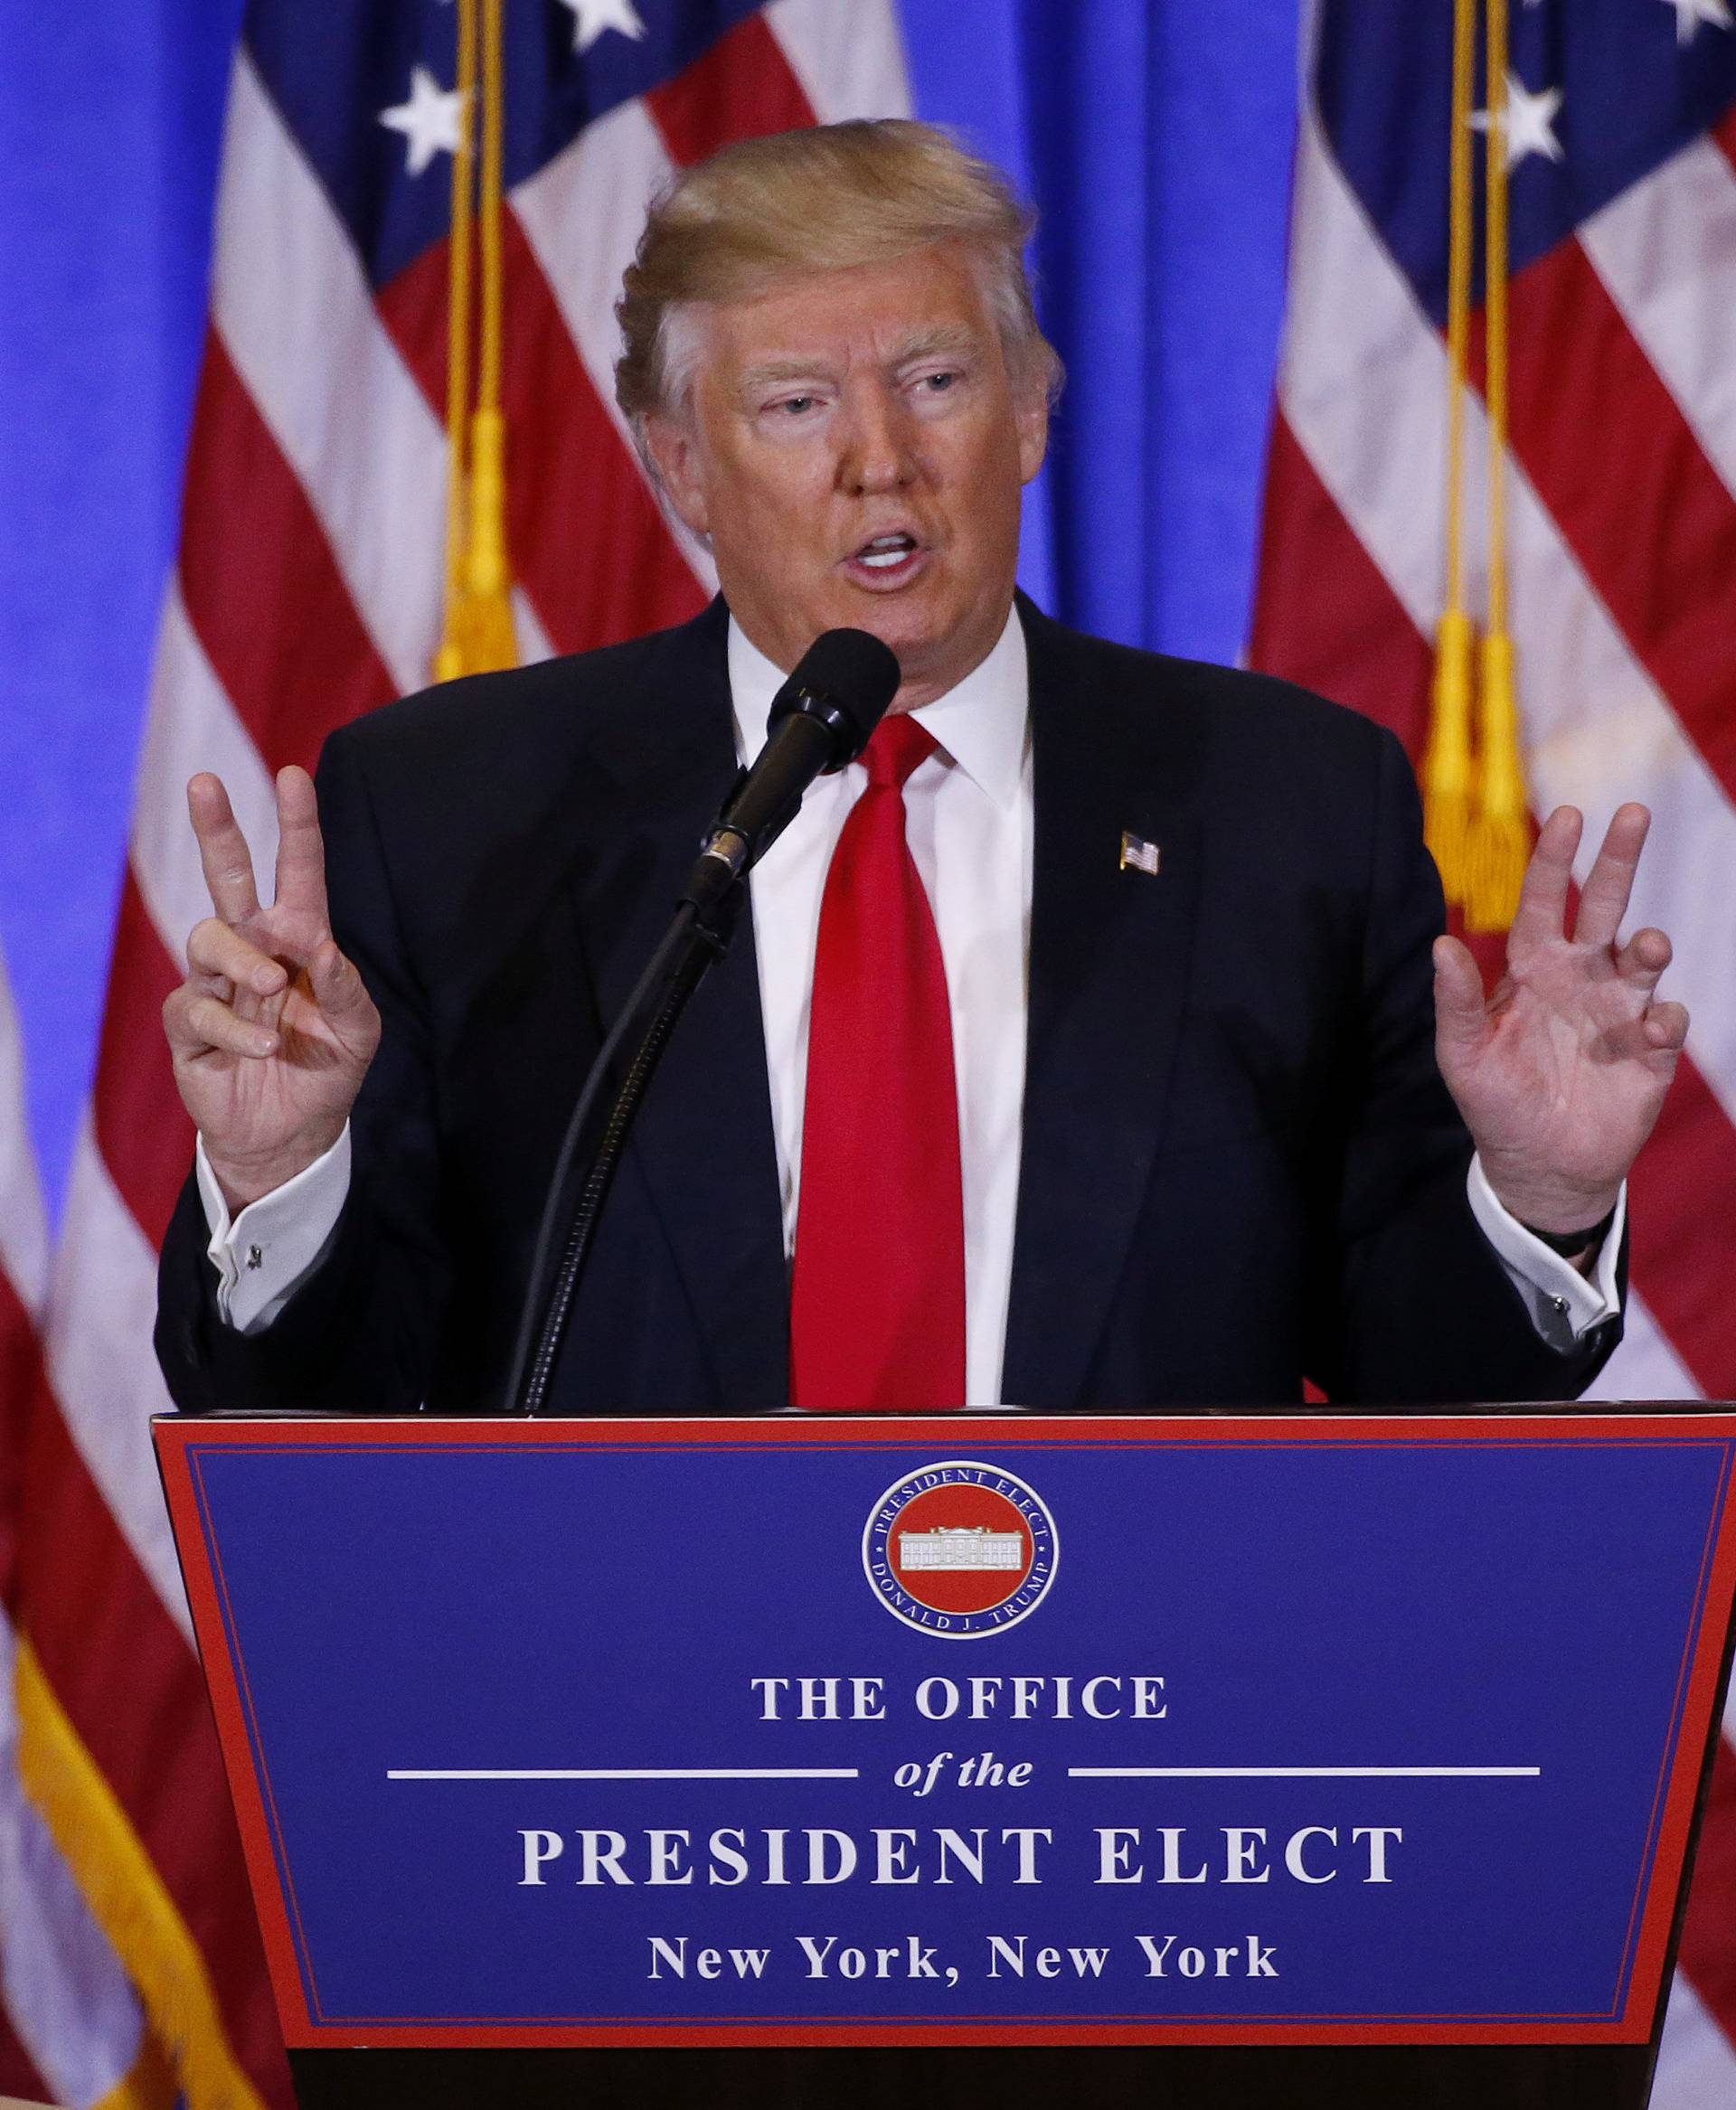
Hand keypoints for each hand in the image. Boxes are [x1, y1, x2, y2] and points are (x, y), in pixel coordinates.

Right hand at [163, 767, 380, 1210]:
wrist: (292, 1134)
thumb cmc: (326, 1069)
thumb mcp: (359, 1031)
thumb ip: (345, 986)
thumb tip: (319, 946)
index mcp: (299, 939)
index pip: (297, 872)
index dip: (297, 825)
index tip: (293, 774)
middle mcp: (253, 950)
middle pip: (226, 877)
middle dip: (216, 829)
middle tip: (204, 782)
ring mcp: (216, 983)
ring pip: (209, 938)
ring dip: (244, 962)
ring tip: (272, 991)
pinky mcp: (189, 1023)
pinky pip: (200, 1007)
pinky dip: (236, 1028)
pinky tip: (263, 1049)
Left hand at [1432, 803, 1687, 1236]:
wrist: (1539, 1167)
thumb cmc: (1495, 1103)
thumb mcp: (1463, 1055)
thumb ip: (1457, 1001)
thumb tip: (1440, 944)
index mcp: (1534, 970)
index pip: (1545, 903)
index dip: (1553, 860)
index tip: (1566, 815)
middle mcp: (1582, 978)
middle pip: (1605, 907)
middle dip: (1619, 861)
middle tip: (1633, 812)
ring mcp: (1619, 1012)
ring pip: (1642, 959)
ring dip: (1647, 946)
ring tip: (1644, 945)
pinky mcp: (1650, 1054)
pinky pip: (1665, 1023)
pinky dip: (1665, 1018)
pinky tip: (1653, 1024)